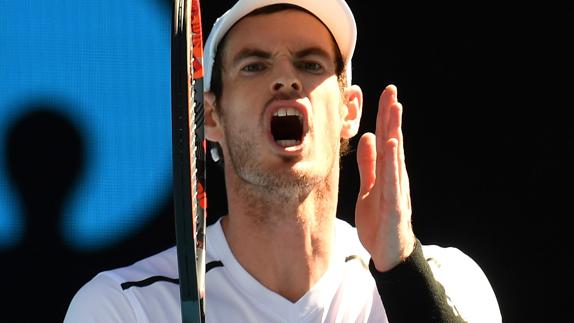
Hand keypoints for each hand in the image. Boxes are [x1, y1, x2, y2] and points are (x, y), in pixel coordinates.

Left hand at [355, 85, 415, 271]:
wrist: (388, 252)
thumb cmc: (379, 219)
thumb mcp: (369, 187)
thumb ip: (369, 164)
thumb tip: (369, 137)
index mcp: (387, 171)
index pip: (386, 138)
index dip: (385, 117)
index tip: (385, 93)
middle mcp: (395, 176)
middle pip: (393, 141)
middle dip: (391, 115)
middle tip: (391, 90)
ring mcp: (396, 189)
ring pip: (395, 156)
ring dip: (394, 131)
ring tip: (394, 109)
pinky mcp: (394, 204)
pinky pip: (392, 180)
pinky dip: (392, 162)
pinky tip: (392, 145)